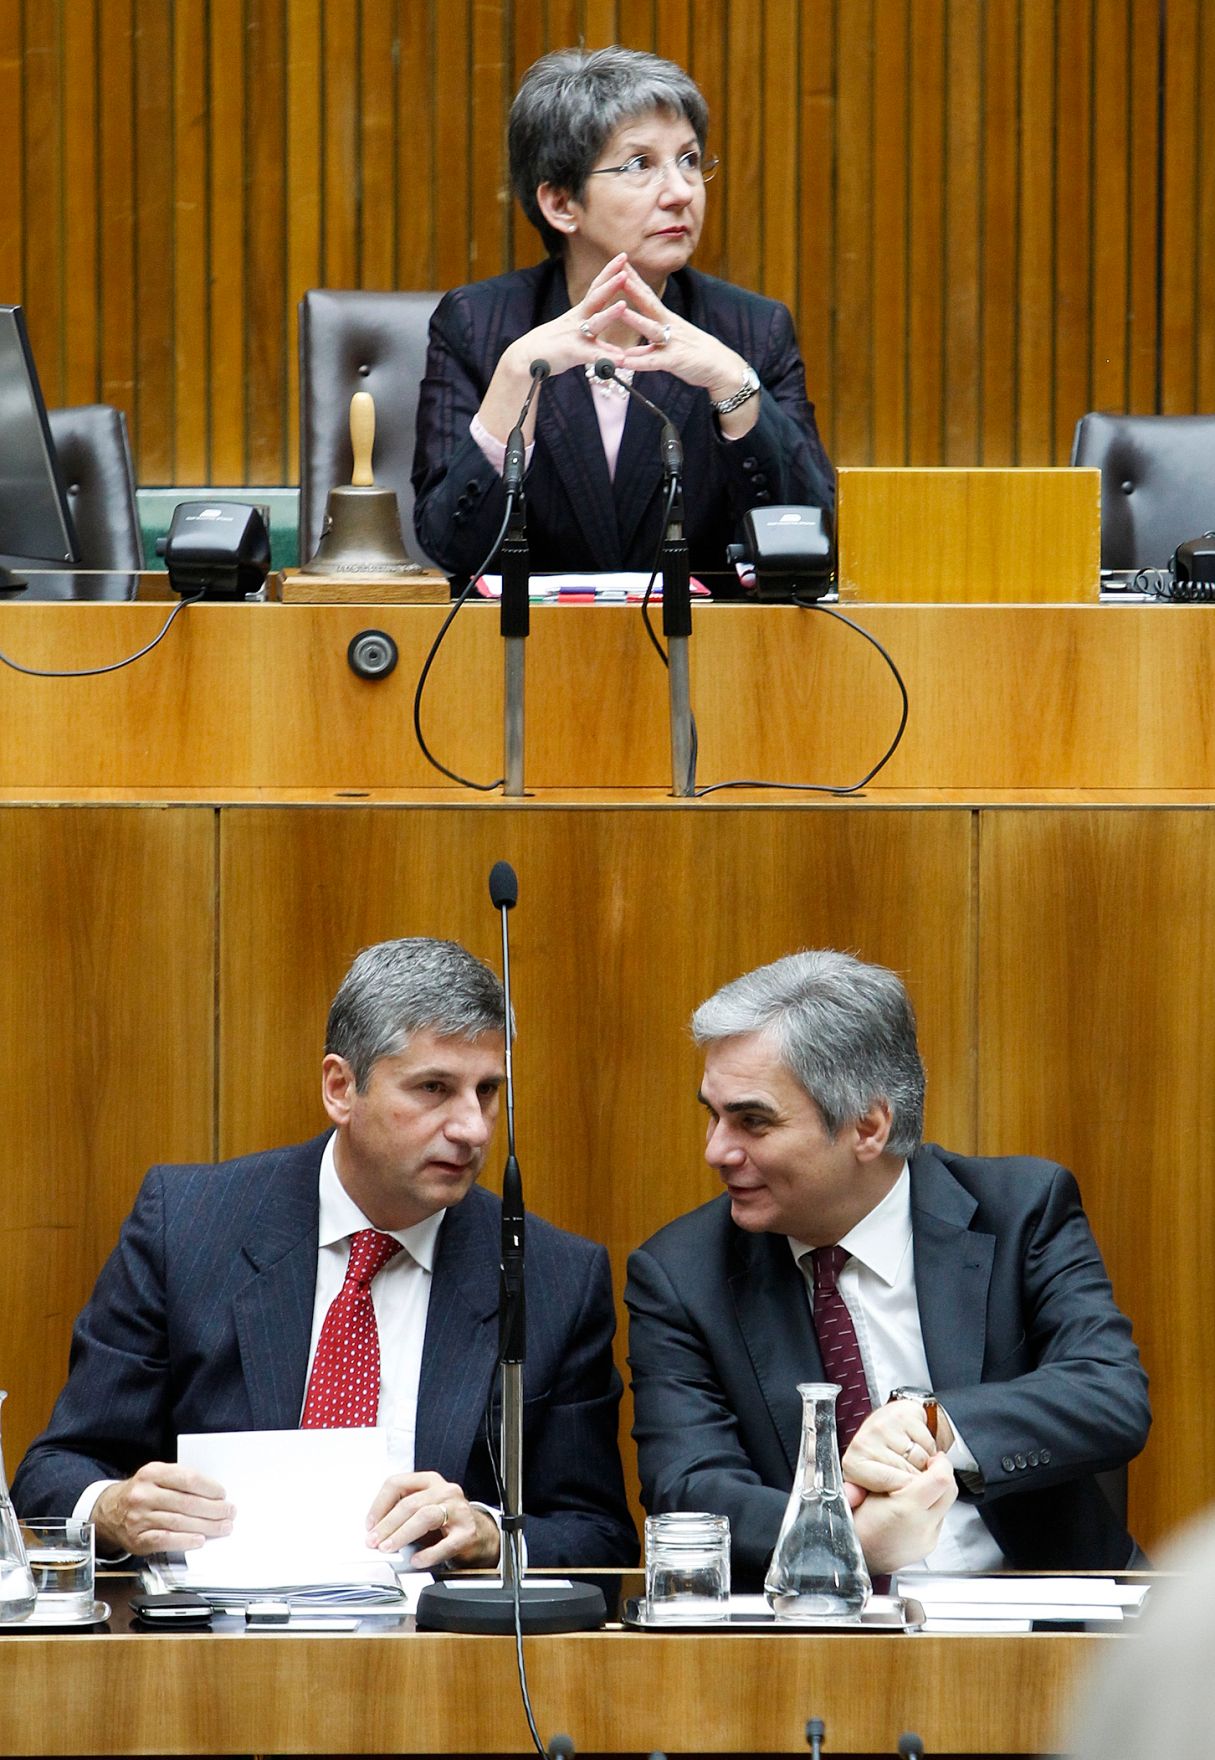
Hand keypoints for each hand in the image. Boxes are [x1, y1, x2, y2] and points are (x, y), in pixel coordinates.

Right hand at [92, 1462, 233, 1555]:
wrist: (109, 1511)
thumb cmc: (142, 1493)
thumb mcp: (157, 1477)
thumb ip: (181, 1481)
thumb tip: (215, 1495)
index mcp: (152, 1473)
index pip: (187, 1479)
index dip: (209, 1488)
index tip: (223, 1494)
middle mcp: (143, 1494)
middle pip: (186, 1503)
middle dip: (213, 1509)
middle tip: (229, 1513)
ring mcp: (138, 1518)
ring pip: (179, 1522)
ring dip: (206, 1526)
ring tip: (222, 1527)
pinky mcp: (137, 1539)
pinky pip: (165, 1540)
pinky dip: (185, 1541)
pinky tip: (199, 1540)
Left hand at [365, 1470, 499, 1569]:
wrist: (479, 1534)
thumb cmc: (446, 1521)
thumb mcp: (423, 1509)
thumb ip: (402, 1514)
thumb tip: (376, 1531)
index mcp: (430, 1481)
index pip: (398, 1483)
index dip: (379, 1504)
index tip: (370, 1523)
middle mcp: (445, 1491)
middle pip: (410, 1503)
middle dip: (387, 1524)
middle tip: (374, 1541)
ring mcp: (458, 1510)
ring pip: (425, 1516)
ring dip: (402, 1534)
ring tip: (389, 1547)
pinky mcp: (467, 1532)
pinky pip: (445, 1543)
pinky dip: (428, 1554)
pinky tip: (417, 1560)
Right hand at [500, 255, 635, 382]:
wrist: (525, 357)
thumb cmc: (551, 345)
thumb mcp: (572, 329)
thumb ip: (587, 323)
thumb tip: (600, 315)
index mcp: (580, 313)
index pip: (596, 288)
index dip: (609, 272)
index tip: (623, 256)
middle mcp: (578, 320)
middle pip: (595, 298)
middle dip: (610, 284)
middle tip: (626, 271)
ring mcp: (575, 336)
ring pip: (594, 323)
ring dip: (608, 314)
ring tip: (623, 305)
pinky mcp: (572, 353)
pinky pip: (591, 355)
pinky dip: (606, 357)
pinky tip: (621, 359)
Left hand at [612, 263, 748, 402]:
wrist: (722, 367)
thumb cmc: (696, 354)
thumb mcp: (672, 342)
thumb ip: (651, 343)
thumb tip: (632, 344)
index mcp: (668, 320)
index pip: (648, 295)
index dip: (634, 279)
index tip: (619, 261)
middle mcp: (669, 327)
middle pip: (649, 303)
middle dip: (632, 287)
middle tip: (616, 272)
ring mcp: (673, 343)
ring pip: (651, 329)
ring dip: (635, 320)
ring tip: (618, 311)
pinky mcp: (675, 361)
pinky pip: (653, 361)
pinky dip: (638, 362)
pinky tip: (622, 361)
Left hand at [841, 1399, 943, 1493]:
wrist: (889, 1424)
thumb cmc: (881, 1456)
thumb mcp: (869, 1482)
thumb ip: (862, 1495)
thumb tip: (852, 1499)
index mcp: (854, 1464)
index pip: (894, 1487)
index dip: (907, 1491)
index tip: (903, 1488)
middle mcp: (865, 1441)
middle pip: (910, 1476)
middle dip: (915, 1478)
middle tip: (906, 1471)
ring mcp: (883, 1425)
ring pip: (922, 1459)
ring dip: (923, 1462)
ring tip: (909, 1458)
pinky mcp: (903, 1413)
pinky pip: (928, 1442)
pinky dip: (928, 1446)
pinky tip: (915, 1442)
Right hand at [849, 1451, 957, 1572]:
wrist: (854, 1553)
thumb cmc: (856, 1521)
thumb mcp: (871, 1487)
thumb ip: (898, 1473)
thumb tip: (921, 1462)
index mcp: (906, 1508)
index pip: (942, 1478)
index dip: (941, 1463)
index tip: (934, 1458)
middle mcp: (922, 1526)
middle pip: (950, 1491)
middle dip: (944, 1475)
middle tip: (932, 1466)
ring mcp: (928, 1538)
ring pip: (947, 1505)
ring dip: (939, 1492)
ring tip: (922, 1485)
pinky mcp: (929, 1546)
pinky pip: (940, 1520)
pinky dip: (932, 1508)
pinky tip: (917, 1506)